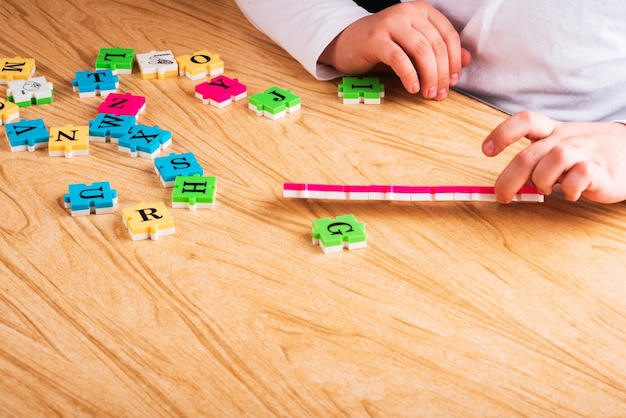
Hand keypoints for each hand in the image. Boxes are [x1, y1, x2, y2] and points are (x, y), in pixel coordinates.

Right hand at [319, 0, 470, 99]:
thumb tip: (467, 60)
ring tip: (428, 93)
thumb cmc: (384, 46)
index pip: (448, 35)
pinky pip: (399, 58)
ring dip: (429, 76)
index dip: (455, 61)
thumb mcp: (414, 47)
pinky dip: (409, 75)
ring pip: (421, 51)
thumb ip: (439, 51)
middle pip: (436, 45)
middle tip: (440, 94)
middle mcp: (408, 13)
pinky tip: (412, 88)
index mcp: (422, 11)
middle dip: (442, 73)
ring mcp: (391, 23)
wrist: (348, 43)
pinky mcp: (376, 39)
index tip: (454, 81)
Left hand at [482, 111, 625, 202]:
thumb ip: (535, 161)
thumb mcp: (560, 147)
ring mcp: (585, 152)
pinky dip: (571, 189)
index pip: (525, 120)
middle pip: (529, 155)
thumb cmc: (589, 153)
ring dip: (542, 181)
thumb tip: (507, 184)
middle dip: (509, 179)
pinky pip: (579, 176)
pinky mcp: (602, 170)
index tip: (486, 150)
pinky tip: (573, 193)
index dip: (503, 133)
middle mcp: (566, 138)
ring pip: (552, 160)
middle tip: (503, 196)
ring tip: (548, 189)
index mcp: (553, 130)